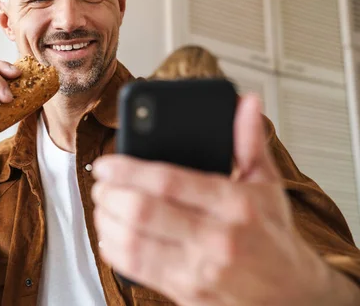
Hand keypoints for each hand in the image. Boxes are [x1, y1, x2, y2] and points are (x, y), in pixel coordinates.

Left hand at [92, 95, 336, 305]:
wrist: (290, 294)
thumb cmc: (272, 234)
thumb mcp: (267, 184)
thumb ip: (249, 141)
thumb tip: (245, 104)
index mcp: (234, 205)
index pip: (169, 182)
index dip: (128, 170)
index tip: (106, 164)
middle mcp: (216, 239)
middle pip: (143, 212)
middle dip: (110, 195)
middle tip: (100, 184)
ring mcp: (199, 270)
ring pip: (133, 242)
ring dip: (106, 221)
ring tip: (102, 206)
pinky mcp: (186, 292)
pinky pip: (136, 270)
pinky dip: (113, 250)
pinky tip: (110, 235)